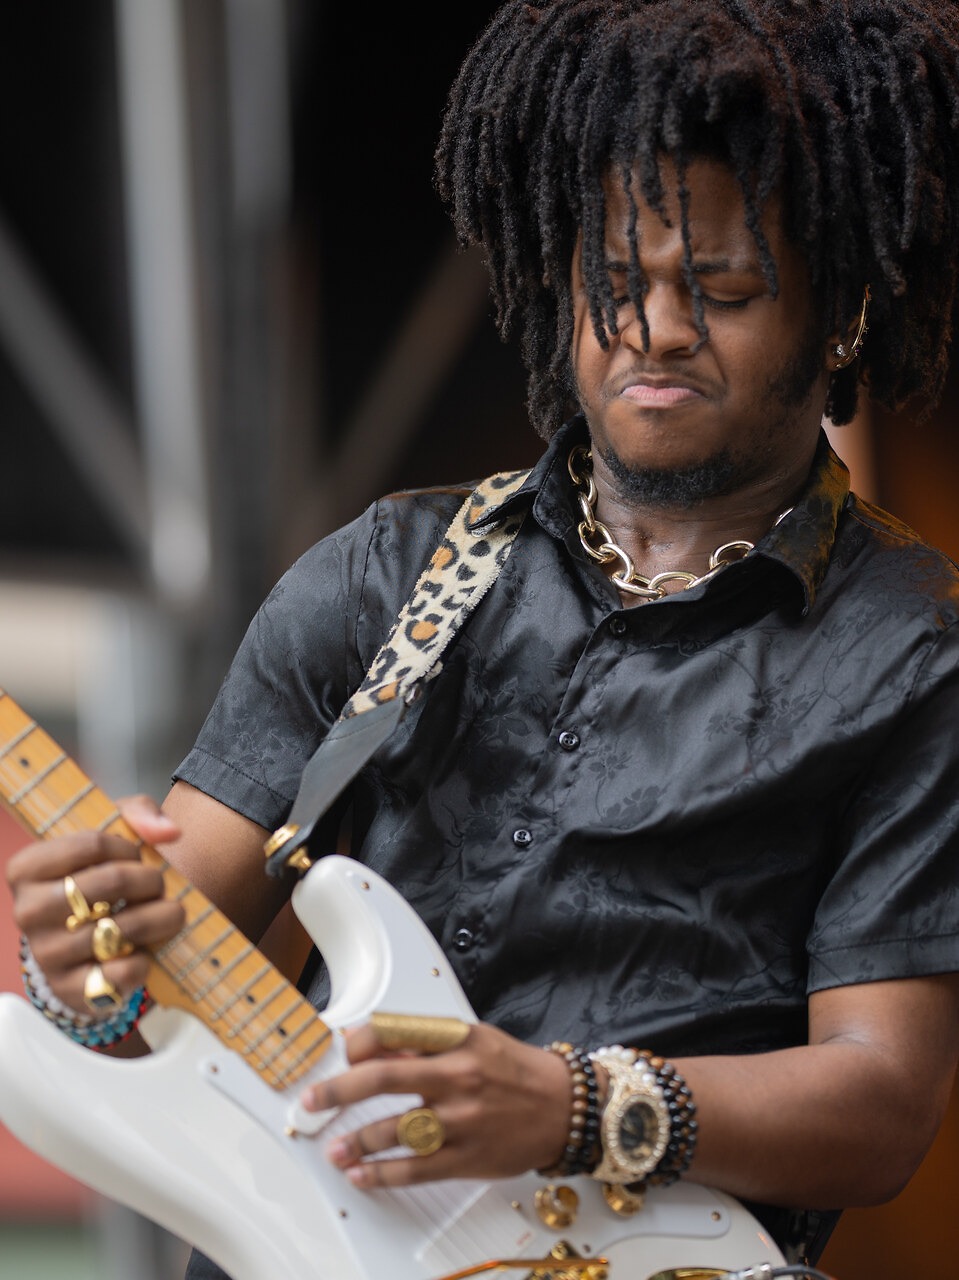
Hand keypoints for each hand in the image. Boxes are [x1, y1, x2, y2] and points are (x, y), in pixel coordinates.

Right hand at [6, 795, 186, 1016]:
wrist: (81, 948)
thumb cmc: (95, 881)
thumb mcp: (109, 837)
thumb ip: (138, 814)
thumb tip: (169, 831)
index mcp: (27, 868)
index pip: (93, 843)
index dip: (130, 848)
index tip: (137, 856)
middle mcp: (28, 911)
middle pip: (113, 881)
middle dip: (151, 880)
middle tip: (159, 885)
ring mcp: (46, 953)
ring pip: (124, 927)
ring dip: (161, 917)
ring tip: (168, 913)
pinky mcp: (69, 988)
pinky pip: (122, 972)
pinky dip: (144, 959)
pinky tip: (142, 950)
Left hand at [301, 1019, 572, 1187]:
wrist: (564, 1106)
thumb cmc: (513, 1069)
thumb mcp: (473, 1038)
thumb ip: (424, 1039)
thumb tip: (367, 1041)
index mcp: (458, 1039)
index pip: (395, 1032)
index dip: (359, 1044)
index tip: (343, 1054)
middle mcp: (457, 1076)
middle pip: (384, 1079)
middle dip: (339, 1091)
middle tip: (313, 1100)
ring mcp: (462, 1120)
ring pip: (396, 1130)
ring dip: (356, 1141)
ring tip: (334, 1148)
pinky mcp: (467, 1157)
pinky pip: (416, 1169)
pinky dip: (382, 1175)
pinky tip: (361, 1175)